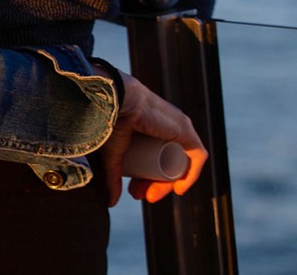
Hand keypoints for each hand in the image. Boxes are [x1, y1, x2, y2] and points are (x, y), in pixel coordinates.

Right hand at [94, 69, 208, 206]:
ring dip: (167, 182)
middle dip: (154, 183)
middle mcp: (163, 124)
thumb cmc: (105, 119)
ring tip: (152, 195)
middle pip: (166, 161)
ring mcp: (176, 126)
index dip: (145, 179)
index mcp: (145, 125)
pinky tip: (179, 188)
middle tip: (142, 196)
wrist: (111, 99)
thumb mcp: (110, 154)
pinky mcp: (185, 128)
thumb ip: (111, 177)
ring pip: (178, 160)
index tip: (134, 191)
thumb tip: (110, 203)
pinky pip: (196, 155)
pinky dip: (191, 173)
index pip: (152, 157)